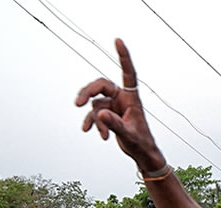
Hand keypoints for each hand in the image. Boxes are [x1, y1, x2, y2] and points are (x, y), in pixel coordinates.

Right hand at [75, 39, 165, 171]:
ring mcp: (113, 106)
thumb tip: (101, 114)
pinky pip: (93, 114)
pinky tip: (88, 131)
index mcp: (132, 98)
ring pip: (95, 104)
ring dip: (97, 121)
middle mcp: (122, 98)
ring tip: (105, 136)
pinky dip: (91, 122)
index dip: (123, 57)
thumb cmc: (142, 143)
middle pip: (100, 86)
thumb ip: (115, 124)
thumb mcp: (129, 135)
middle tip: (78, 103)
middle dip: (87, 93)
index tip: (118, 40)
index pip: (128, 73)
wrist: (142, 154)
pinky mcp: (108, 114)